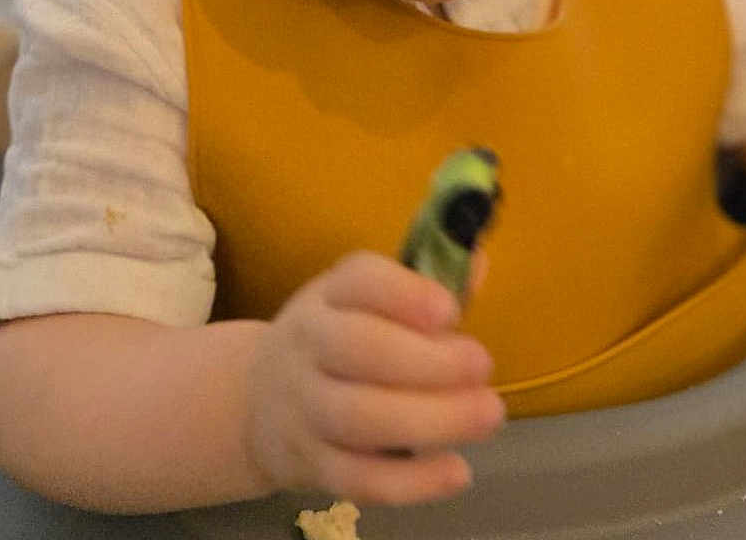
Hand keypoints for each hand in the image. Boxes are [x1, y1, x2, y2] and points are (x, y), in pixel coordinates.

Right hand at [245, 251, 503, 504]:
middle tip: (482, 365)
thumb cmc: (340, 335)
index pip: (361, 281)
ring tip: (488, 414)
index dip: (406, 294)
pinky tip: (458, 472)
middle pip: (358, 348)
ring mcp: (305, 407)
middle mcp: (310, 342)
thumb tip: (478, 265)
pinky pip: (358, 478)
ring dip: (430, 419)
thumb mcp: (369, 299)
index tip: (451, 311)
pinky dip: (411, 482)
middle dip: (428, 361)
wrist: (257, 400)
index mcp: (331, 294)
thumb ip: (426, 285)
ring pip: (359, 417)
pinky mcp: (312, 465)